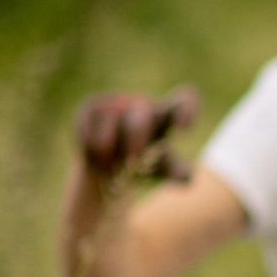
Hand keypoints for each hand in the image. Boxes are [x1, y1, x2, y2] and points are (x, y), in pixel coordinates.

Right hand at [74, 86, 198, 186]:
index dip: (186, 108)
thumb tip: (186, 176)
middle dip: (136, 140)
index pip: (185, 99)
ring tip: (113, 168)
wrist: (108, 168)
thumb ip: (175, 170)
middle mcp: (143, 104)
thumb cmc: (143, 165)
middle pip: (142, 114)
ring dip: (111, 151)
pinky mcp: (91, 106)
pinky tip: (97, 158)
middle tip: (133, 162)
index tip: (184, 128)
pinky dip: (93, 149)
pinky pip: (89, 126)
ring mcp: (115, 102)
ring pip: (111, 120)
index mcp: (167, 116)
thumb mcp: (161, 170)